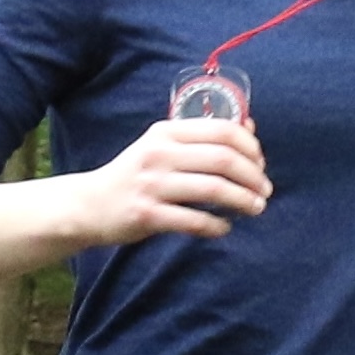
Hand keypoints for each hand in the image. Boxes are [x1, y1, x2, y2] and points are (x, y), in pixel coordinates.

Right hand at [70, 117, 271, 246]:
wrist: (89, 205)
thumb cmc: (134, 175)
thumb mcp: (160, 146)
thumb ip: (199, 137)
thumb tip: (248, 127)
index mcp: (166, 132)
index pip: (223, 130)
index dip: (251, 148)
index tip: (260, 164)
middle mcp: (159, 154)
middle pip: (223, 159)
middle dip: (253, 176)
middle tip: (265, 191)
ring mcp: (152, 185)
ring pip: (213, 189)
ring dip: (243, 200)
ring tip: (256, 208)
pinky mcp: (147, 215)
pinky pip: (194, 221)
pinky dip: (217, 225)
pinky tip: (225, 227)